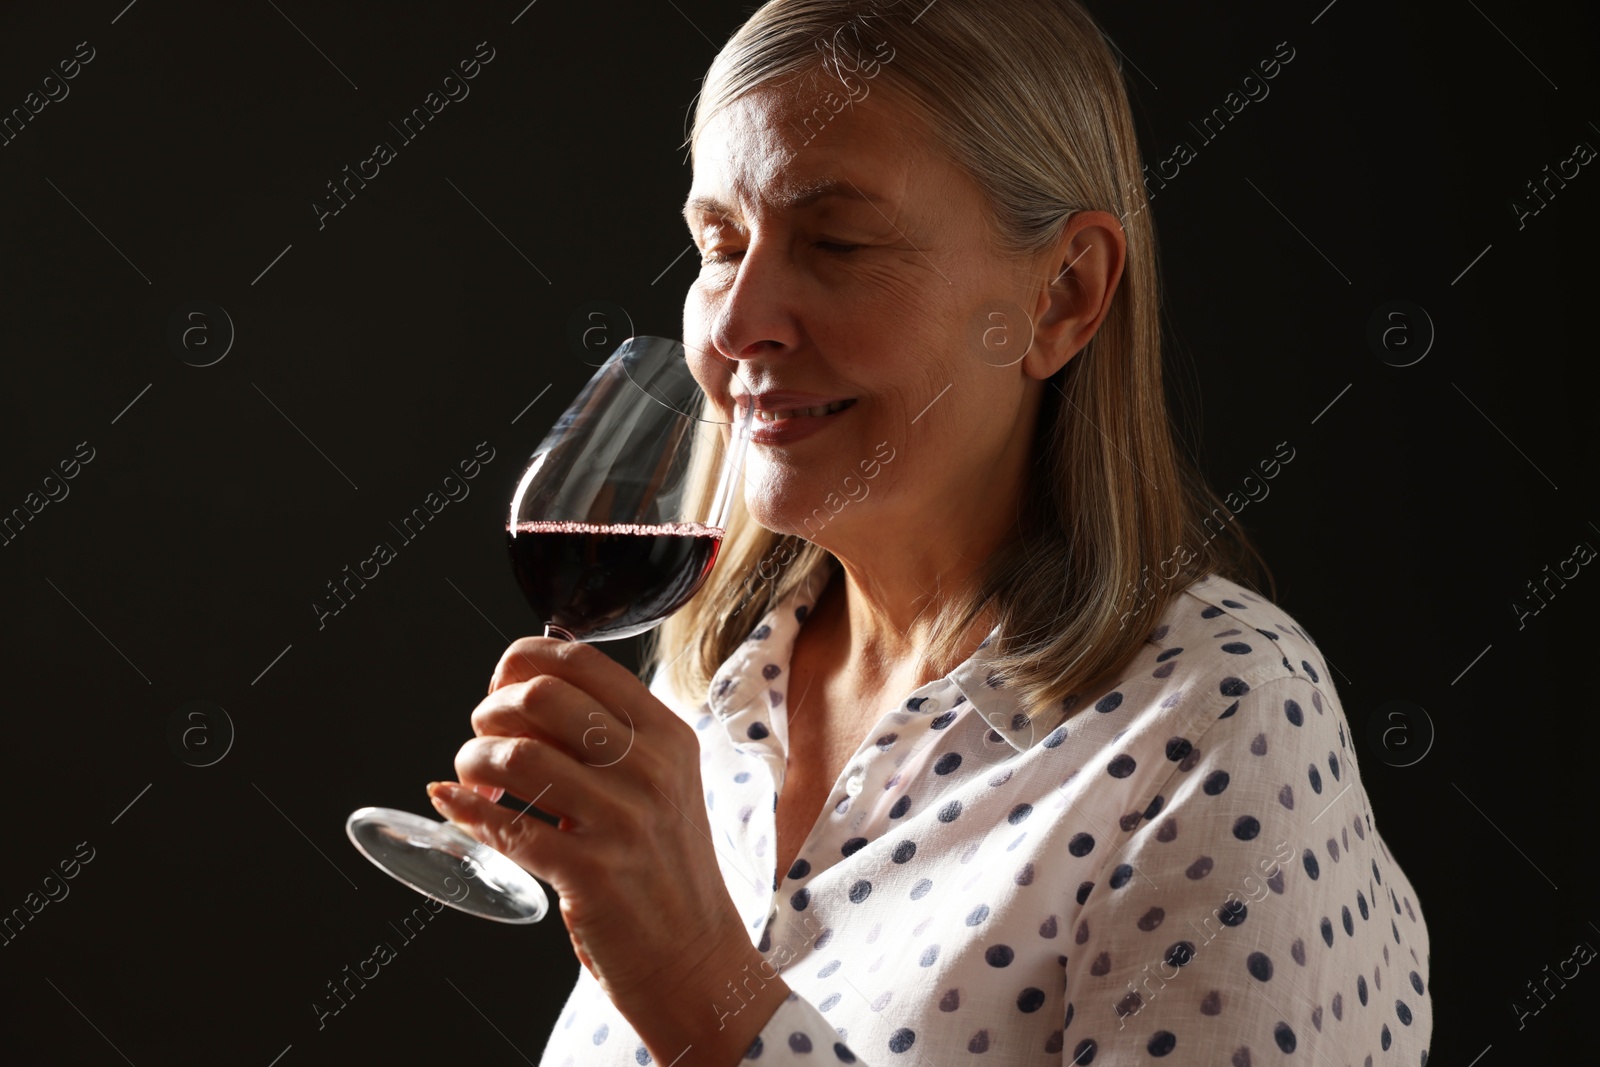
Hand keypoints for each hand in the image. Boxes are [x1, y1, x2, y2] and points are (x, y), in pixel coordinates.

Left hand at [426, 637, 788, 1061]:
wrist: (697, 962)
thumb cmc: (666, 873)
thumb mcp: (663, 787)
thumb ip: (609, 741)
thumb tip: (521, 697)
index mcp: (668, 736)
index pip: (582, 661)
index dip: (522, 661)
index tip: (501, 686)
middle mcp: (651, 770)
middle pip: (541, 697)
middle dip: (491, 712)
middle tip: (485, 740)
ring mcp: (622, 821)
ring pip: (515, 756)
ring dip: (473, 762)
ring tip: (476, 783)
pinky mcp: (591, 873)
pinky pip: (506, 826)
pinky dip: (467, 811)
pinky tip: (460, 807)